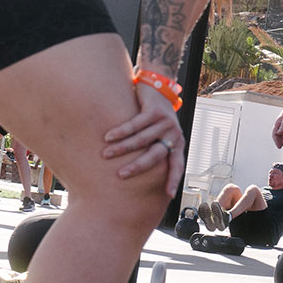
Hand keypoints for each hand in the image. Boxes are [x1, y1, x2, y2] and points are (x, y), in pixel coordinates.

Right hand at [103, 81, 184, 197]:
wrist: (158, 86)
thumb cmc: (155, 116)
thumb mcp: (159, 133)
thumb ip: (154, 148)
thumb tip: (136, 171)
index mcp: (177, 144)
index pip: (177, 165)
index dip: (173, 180)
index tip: (168, 195)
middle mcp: (174, 134)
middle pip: (155, 156)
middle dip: (137, 167)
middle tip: (121, 175)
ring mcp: (166, 122)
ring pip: (141, 139)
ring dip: (121, 148)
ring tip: (106, 154)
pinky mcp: (155, 111)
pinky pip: (135, 124)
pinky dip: (120, 131)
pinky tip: (108, 136)